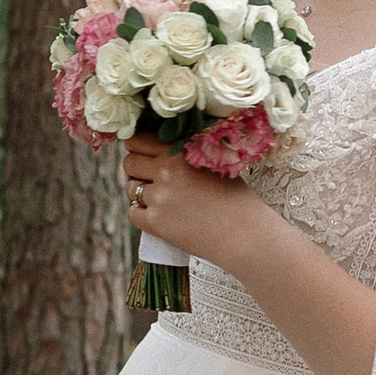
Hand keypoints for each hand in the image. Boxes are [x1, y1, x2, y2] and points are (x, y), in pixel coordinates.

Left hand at [122, 129, 255, 268]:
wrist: (245, 234)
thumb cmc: (236, 199)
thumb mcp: (213, 163)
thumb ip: (185, 153)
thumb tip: (159, 148)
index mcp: (180, 152)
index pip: (139, 140)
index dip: (139, 147)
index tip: (144, 154)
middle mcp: (166, 171)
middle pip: (129, 162)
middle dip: (137, 168)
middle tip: (152, 178)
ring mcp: (159, 198)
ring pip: (131, 188)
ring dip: (140, 192)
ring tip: (162, 199)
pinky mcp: (155, 223)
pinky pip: (132, 212)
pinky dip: (141, 214)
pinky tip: (160, 215)